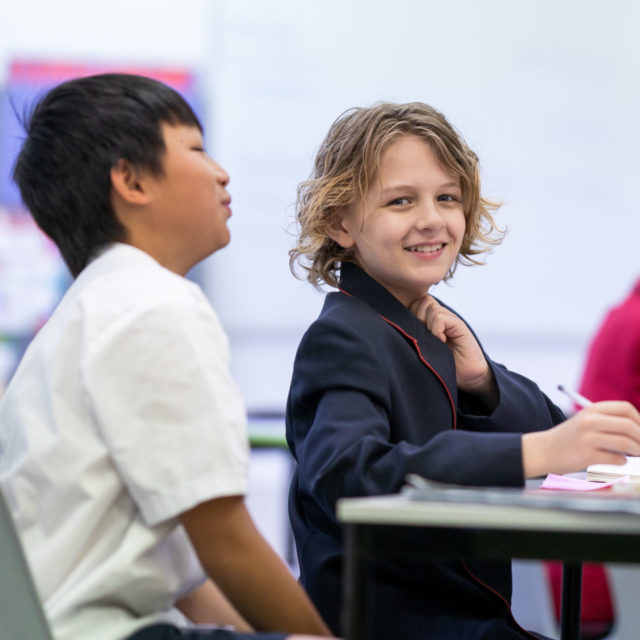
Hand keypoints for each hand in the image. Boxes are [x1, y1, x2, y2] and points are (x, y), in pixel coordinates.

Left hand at [410, 295, 492, 395]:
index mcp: (430, 320)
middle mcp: (440, 316)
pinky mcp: (458, 325)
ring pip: (429, 306)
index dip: (410, 315)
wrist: (468, 376)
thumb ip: (414, 334)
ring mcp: (450, 319)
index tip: (414, 334)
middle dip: (417, 317)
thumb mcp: (423, 348)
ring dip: (427, 324)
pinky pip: (439, 317)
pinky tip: (441, 342)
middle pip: (421, 301)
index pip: (414, 304)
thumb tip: (395, 325)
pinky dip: (436, 330)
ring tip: (434, 340)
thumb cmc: (443, 364)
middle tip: (422, 336)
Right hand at [522, 401, 639, 477]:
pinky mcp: (586, 455)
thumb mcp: (586, 421)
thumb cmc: (570, 437)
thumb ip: (608, 421)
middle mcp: (589, 421)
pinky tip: (619, 460)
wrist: (544, 450)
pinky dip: (622, 461)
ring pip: (625, 443)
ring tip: (636, 454)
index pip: (625, 408)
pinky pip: (616, 458)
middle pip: (628, 425)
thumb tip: (638, 430)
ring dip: (637, 451)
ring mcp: (587, 438)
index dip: (639, 420)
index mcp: (592, 410)